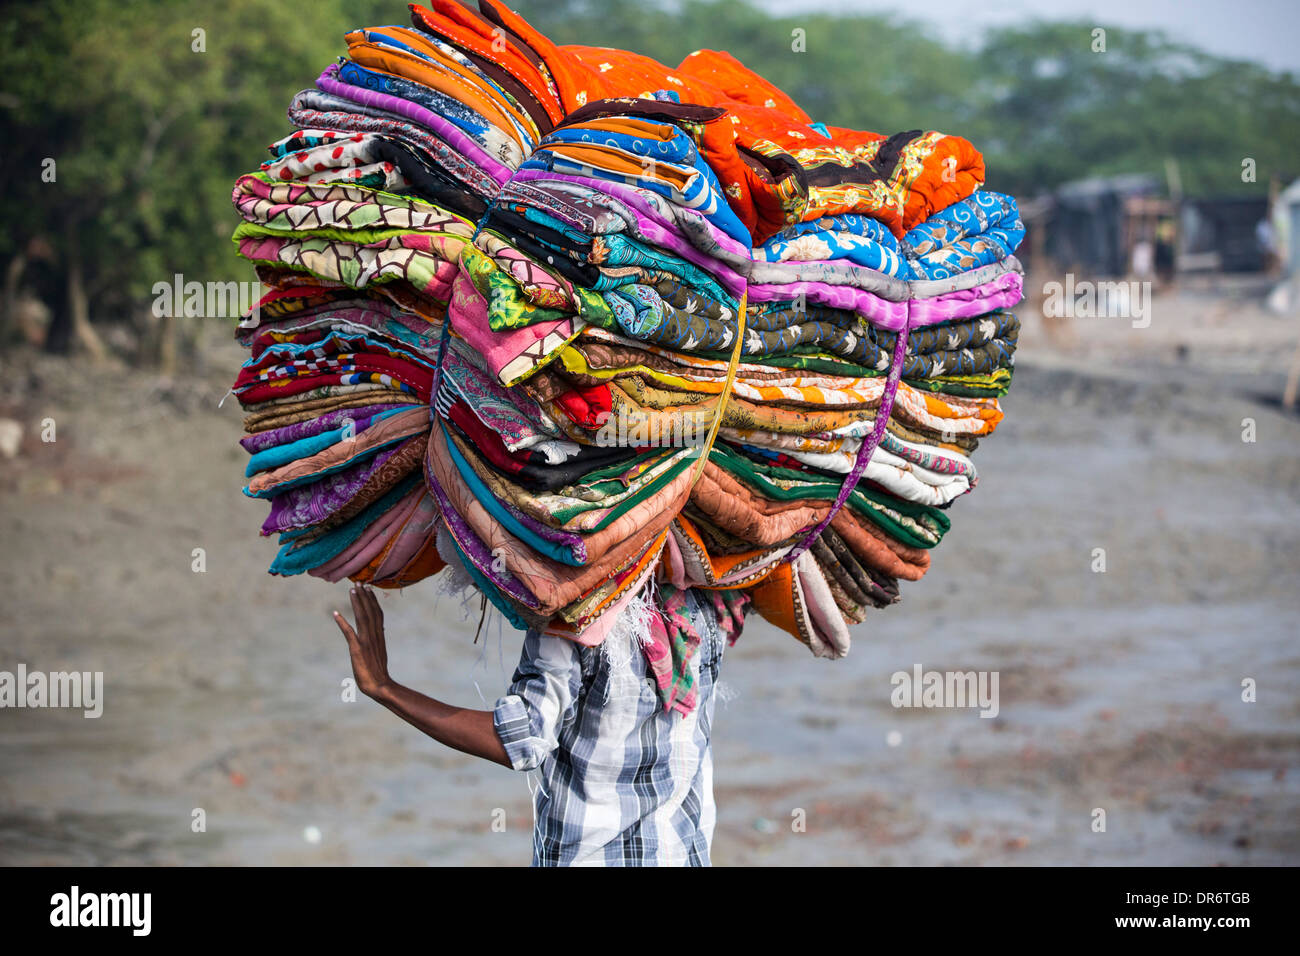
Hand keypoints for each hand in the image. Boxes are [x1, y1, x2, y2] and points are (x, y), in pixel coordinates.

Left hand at [333, 585, 391, 699]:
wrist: (380, 686)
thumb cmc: (378, 673)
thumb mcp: (380, 652)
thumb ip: (378, 639)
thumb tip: (380, 630)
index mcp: (379, 636)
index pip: (377, 613)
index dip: (372, 600)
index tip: (368, 588)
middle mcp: (374, 635)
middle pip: (370, 611)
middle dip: (364, 596)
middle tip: (359, 582)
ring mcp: (366, 642)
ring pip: (362, 617)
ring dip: (357, 602)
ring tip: (352, 590)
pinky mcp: (357, 649)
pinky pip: (349, 633)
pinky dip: (342, 622)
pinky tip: (335, 613)